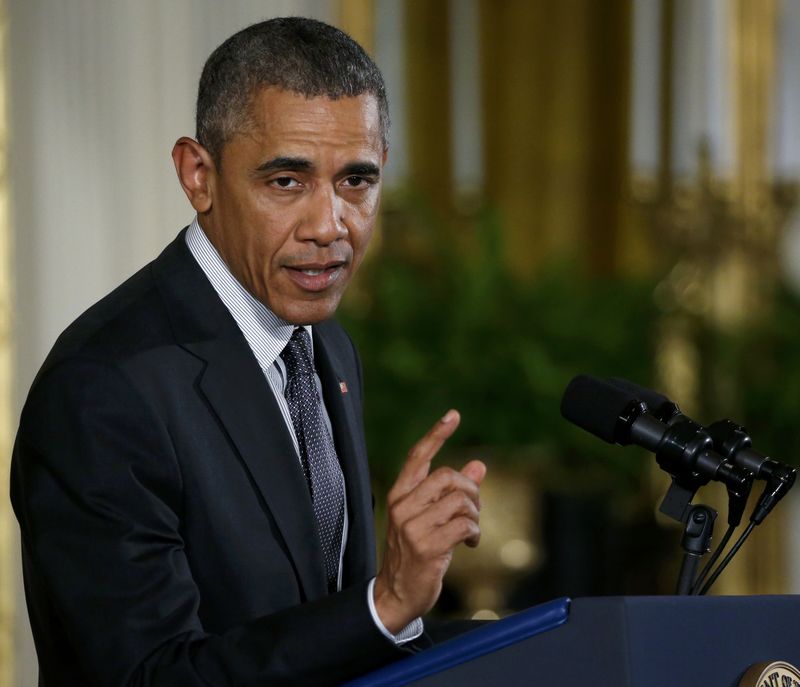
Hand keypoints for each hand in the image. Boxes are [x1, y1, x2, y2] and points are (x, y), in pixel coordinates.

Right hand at [373, 410, 486, 633]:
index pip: (418, 456)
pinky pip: (464, 526)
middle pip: (448, 476)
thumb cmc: (415, 553)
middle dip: (470, 491)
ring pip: (459, 501)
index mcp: (400, 494)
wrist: (396, 593)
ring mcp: (412, 526)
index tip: (453, 415)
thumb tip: (479, 465)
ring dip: (474, 515)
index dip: (437, 434)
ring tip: (471, 530)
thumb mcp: (429, 518)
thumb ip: (452, 492)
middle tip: (474, 509)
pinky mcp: (426, 547)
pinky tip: (469, 543)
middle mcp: (402, 506)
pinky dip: (474, 533)